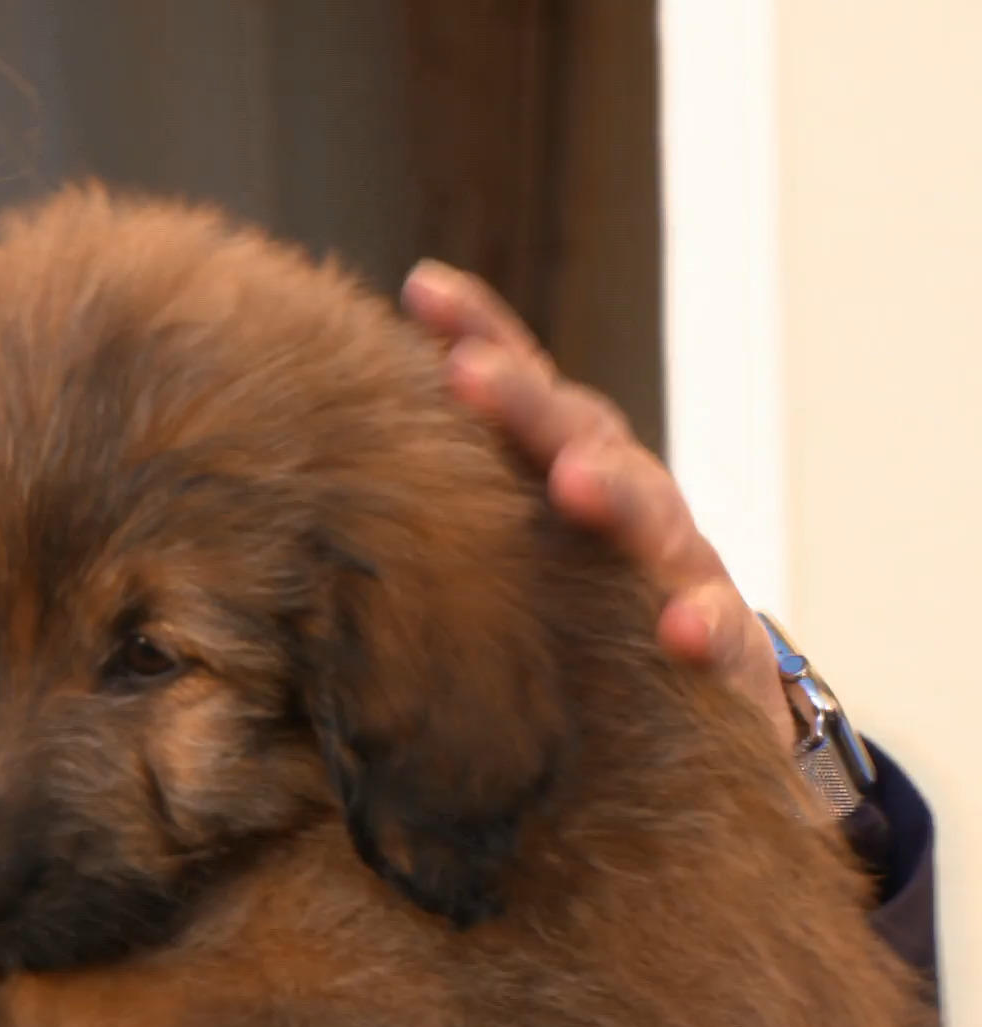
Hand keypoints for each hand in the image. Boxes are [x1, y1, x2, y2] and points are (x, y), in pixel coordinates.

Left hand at [399, 259, 786, 739]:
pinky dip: (706, 625)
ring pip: (652, 517)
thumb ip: (457, 495)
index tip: (423, 288)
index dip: (480, 332)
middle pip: (578, 434)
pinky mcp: (724, 648)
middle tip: (468, 371)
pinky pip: (720, 631)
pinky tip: (681, 629)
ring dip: (613, 493)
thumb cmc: (584, 614)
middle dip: (524, 399)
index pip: (527, 387)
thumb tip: (332, 456)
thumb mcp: (517, 547)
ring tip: (574, 481)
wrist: (702, 706)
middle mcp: (628, 499)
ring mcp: (679, 567)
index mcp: (572, 466)